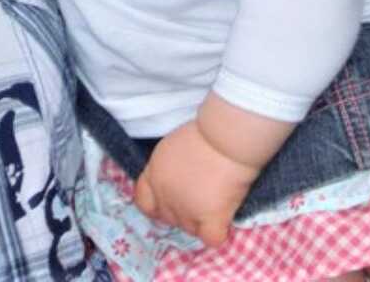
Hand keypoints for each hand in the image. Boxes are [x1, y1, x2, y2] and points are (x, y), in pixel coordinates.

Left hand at [133, 121, 258, 248]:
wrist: (225, 136)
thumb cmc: (205, 133)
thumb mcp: (174, 146)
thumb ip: (169, 169)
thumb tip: (178, 183)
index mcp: (154, 173)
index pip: (144, 202)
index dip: (158, 204)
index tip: (172, 199)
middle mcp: (165, 195)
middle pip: (169, 218)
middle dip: (184, 210)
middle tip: (203, 193)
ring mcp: (185, 209)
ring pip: (191, 229)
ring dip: (203, 220)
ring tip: (218, 196)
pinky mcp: (209, 218)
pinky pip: (211, 238)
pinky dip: (218, 231)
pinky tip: (225, 216)